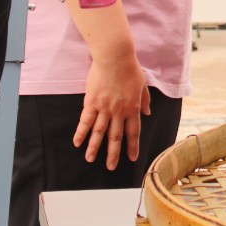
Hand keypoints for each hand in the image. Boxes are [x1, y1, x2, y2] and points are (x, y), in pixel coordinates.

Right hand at [74, 51, 150, 169]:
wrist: (115, 57)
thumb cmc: (130, 69)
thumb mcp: (143, 85)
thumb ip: (145, 101)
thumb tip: (148, 113)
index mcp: (133, 108)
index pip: (133, 132)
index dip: (132, 146)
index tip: (132, 159)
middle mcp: (119, 112)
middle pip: (115, 137)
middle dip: (113, 154)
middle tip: (111, 168)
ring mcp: (104, 108)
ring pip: (99, 132)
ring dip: (94, 147)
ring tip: (90, 160)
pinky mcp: (91, 102)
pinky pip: (85, 120)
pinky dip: (80, 132)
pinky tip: (77, 142)